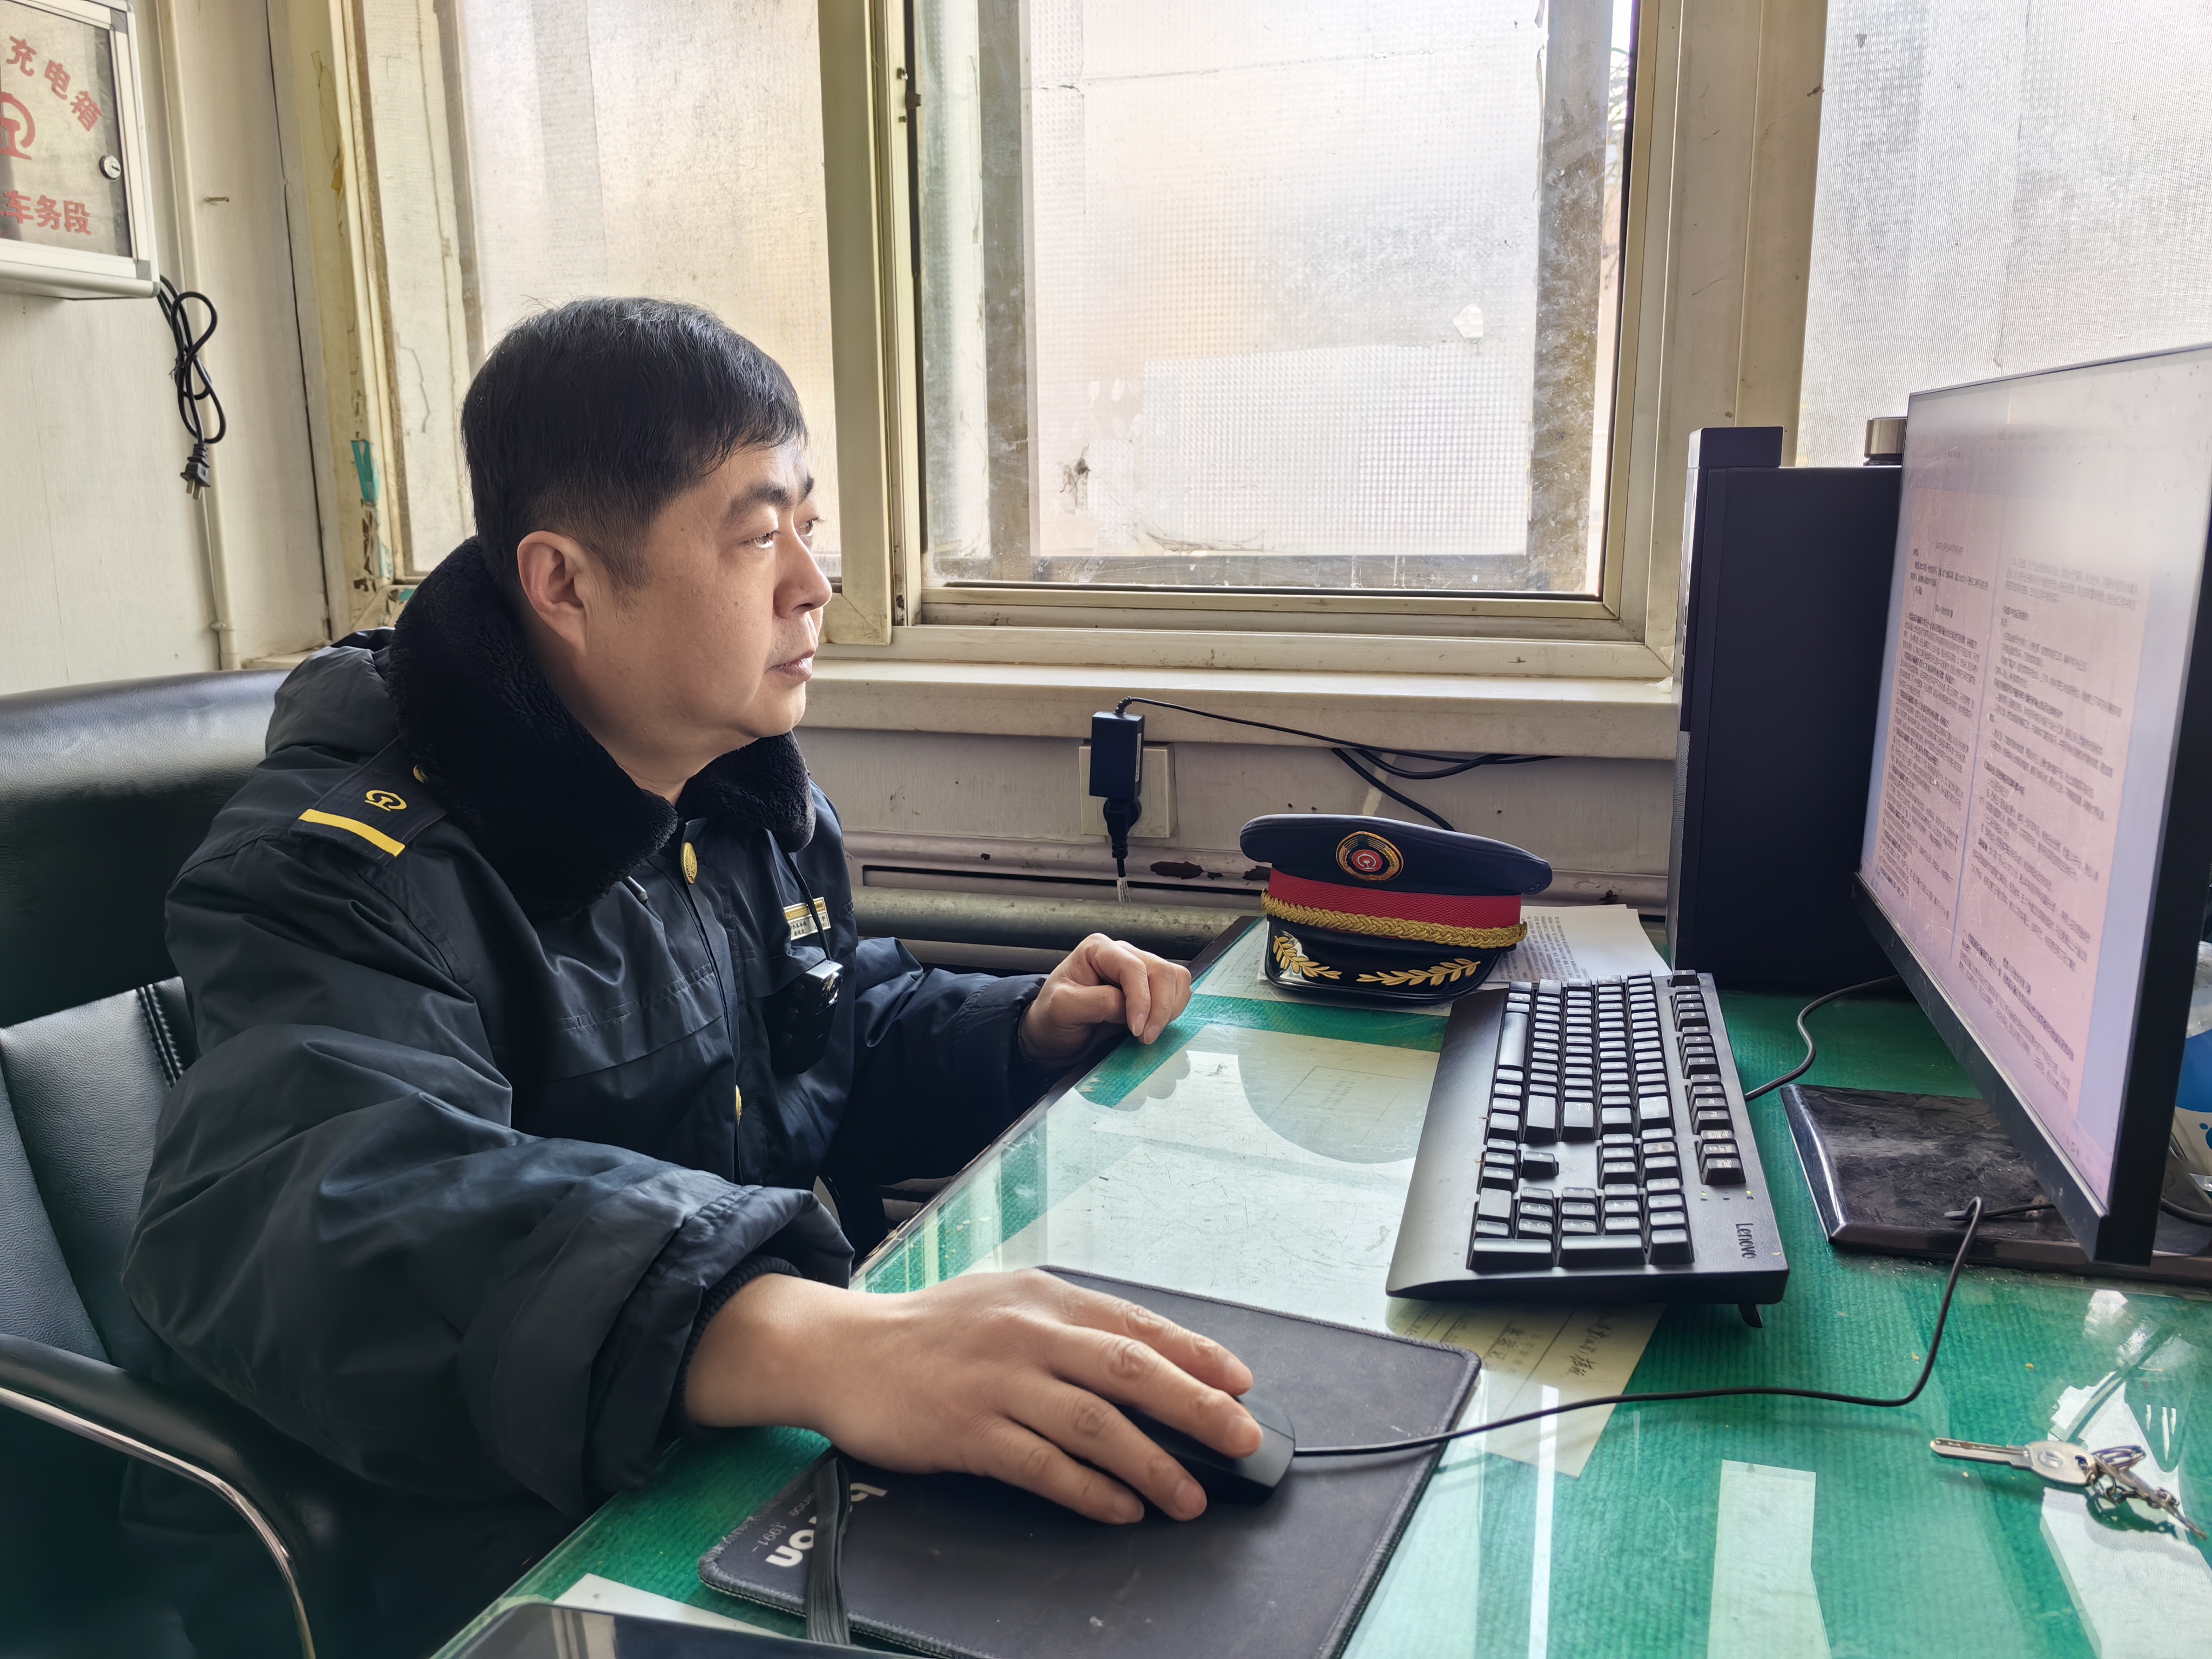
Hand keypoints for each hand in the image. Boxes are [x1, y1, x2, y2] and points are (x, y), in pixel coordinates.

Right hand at [684, 1268, 1260, 1522]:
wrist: (842, 1350)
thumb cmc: (933, 1332)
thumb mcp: (1005, 1302)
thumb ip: (1067, 1326)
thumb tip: (1145, 1362)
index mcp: (1044, 1297)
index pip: (1137, 1324)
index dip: (1196, 1355)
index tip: (1241, 1383)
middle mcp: (1027, 1333)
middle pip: (1131, 1371)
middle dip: (1198, 1407)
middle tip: (1242, 1438)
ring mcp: (997, 1383)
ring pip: (1095, 1425)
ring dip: (1153, 1464)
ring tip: (1191, 1496)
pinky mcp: (966, 1431)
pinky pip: (1043, 1466)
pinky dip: (1089, 1491)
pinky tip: (1120, 1508)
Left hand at [1019, 933, 1193, 1063]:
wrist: (1052, 1036)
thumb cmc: (1052, 1018)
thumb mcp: (1062, 1008)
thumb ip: (1097, 1002)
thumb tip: (1128, 1006)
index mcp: (1098, 950)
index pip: (1134, 968)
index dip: (1141, 999)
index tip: (1137, 1029)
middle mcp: (1122, 955)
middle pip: (1161, 972)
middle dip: (1160, 1007)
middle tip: (1146, 1037)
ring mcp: (1139, 972)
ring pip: (1175, 980)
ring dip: (1170, 1009)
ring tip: (1148, 1033)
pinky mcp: (1149, 991)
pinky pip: (1176, 993)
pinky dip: (1173, 1011)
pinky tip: (1153, 1026)